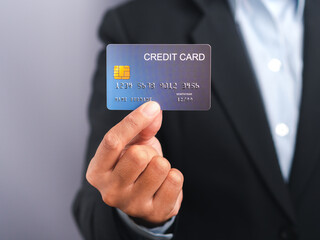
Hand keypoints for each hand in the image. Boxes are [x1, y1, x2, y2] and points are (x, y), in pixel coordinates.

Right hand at [86, 101, 183, 224]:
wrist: (146, 199)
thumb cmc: (135, 168)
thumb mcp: (133, 145)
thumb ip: (142, 127)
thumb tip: (154, 110)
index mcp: (98, 171)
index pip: (112, 141)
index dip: (134, 121)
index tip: (151, 106)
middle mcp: (110, 191)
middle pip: (138, 155)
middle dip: (149, 151)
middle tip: (147, 157)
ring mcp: (131, 205)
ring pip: (159, 167)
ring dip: (162, 164)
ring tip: (154, 172)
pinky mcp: (154, 213)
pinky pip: (175, 180)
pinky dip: (173, 176)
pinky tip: (164, 183)